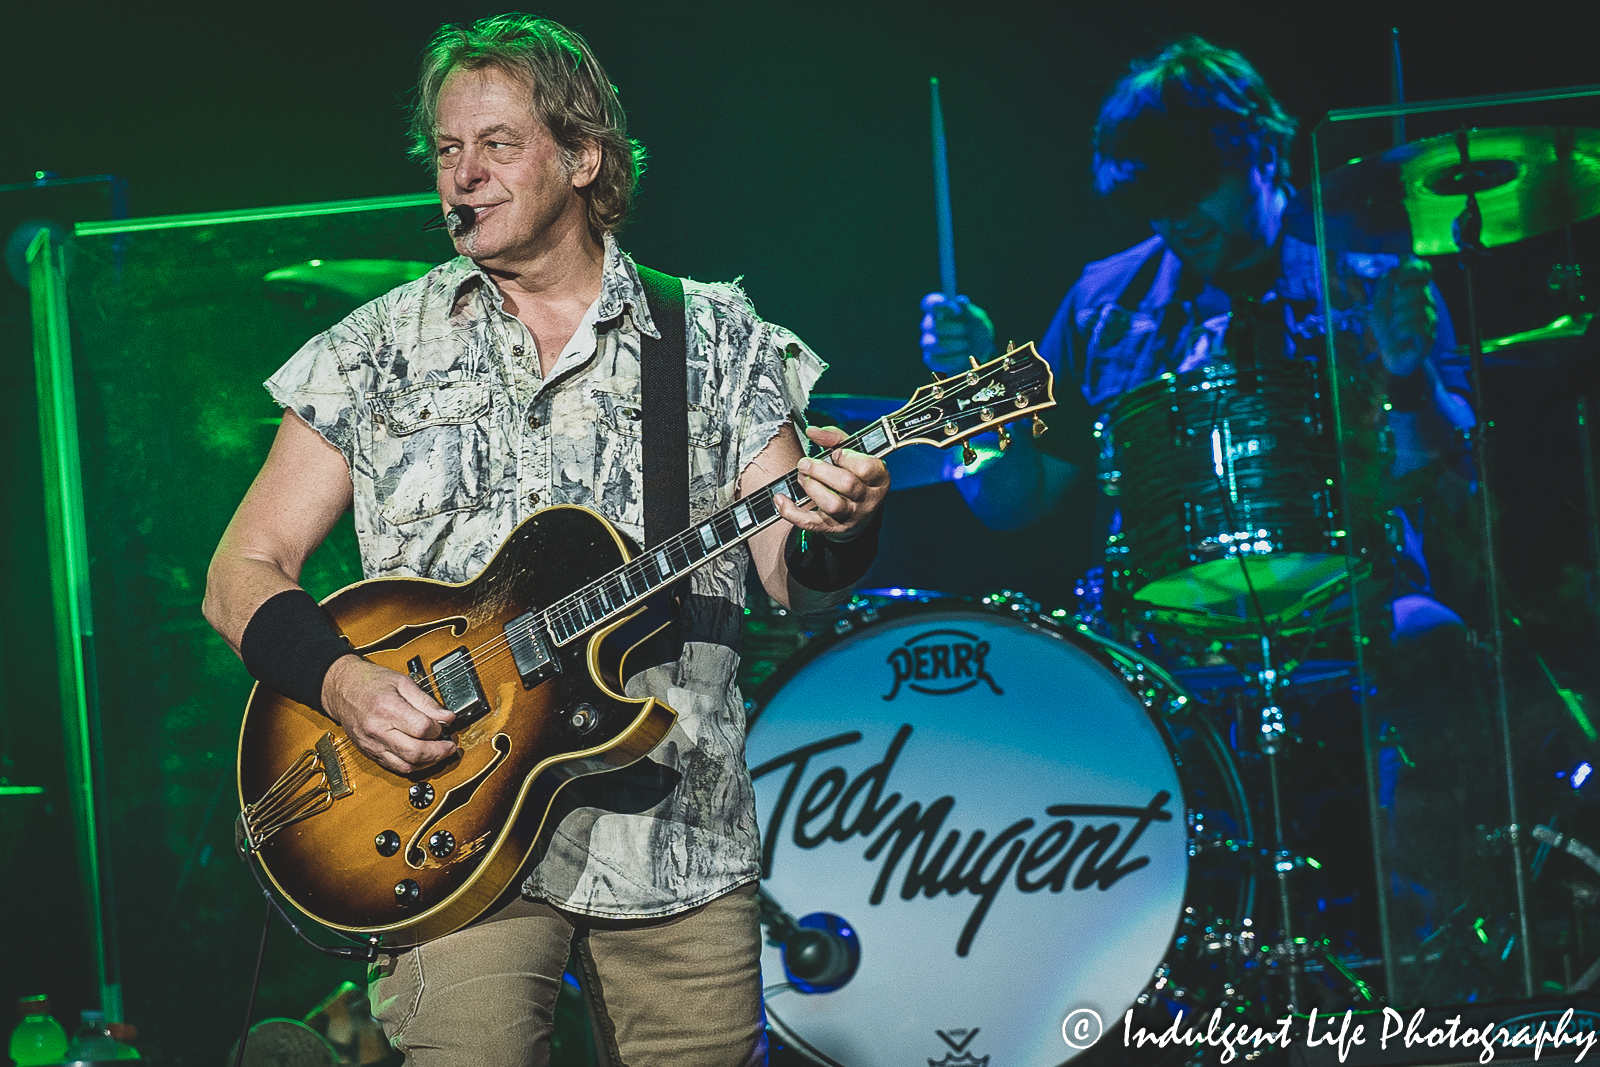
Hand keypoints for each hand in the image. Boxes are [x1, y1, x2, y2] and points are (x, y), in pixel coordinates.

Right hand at [322, 654, 456, 774]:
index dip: (439, 728)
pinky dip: (413, 765)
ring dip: (428, 763)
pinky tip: (423, 757)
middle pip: (415, 753)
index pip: (422, 728)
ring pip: (406, 766)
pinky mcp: (370, 753)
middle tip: (450, 746)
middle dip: (439, 752)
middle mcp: (378, 730)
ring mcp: (372, 745)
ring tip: (440, 753)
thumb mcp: (402, 682)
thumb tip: (447, 717)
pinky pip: (395, 767)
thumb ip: (426, 701)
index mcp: (387, 708)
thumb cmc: (369, 682)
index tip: (445, 723)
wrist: (340, 689)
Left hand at [775, 426, 889, 538]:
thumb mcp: (854, 455)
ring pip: (832, 505)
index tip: (835, 453)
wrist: (859, 515)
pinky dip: (791, 512)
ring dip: (811, 487)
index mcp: (878, 478)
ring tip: (801, 477)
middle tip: (806, 463)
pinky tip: (780, 499)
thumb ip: (835, 439)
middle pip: (847, 484)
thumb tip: (812, 431)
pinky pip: (811, 523)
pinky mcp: (831, 527)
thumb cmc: (856, 477)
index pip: (866, 467)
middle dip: (821, 470)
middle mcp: (867, 499)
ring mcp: (850, 516)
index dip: (847, 457)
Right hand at [920, 292, 995, 374]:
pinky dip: (955, 358)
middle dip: (956, 329)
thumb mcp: (979, 320)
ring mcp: (928, 342)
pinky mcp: (931, 359)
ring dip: (956, 344)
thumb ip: (970, 311)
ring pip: (936, 344)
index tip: (956, 310)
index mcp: (939, 310)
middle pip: (935, 325)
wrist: (980, 355)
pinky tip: (963, 356)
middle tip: (967, 330)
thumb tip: (960, 301)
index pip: (929, 303)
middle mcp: (929, 324)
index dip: (941, 305)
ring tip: (966, 344)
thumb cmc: (977, 332)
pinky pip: (939, 360)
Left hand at [1370, 258, 1436, 376]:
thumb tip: (1395, 269)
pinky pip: (1417, 327)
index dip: (1413, 269)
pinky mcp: (1429, 338)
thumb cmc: (1387, 329)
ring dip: (1397, 320)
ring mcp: (1431, 320)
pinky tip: (1400, 335)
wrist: (1390, 354)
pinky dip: (1402, 330)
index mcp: (1417, 292)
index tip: (1398, 280)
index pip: (1425, 270)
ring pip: (1416, 310)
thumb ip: (1385, 286)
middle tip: (1393, 315)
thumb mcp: (1380, 304)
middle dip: (1397, 302)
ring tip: (1395, 328)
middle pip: (1417, 291)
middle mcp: (1428, 303)